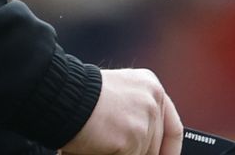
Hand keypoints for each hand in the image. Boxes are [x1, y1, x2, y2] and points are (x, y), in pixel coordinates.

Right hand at [60, 68, 181, 154]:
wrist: (61, 96)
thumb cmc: (78, 97)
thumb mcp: (117, 95)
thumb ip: (137, 113)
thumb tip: (148, 147)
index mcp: (150, 85)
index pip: (172, 127)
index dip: (169, 149)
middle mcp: (153, 99)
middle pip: (156, 145)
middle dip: (138, 152)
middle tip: (117, 149)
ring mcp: (145, 118)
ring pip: (143, 154)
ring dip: (122, 153)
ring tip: (101, 143)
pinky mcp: (134, 136)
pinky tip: (97, 146)